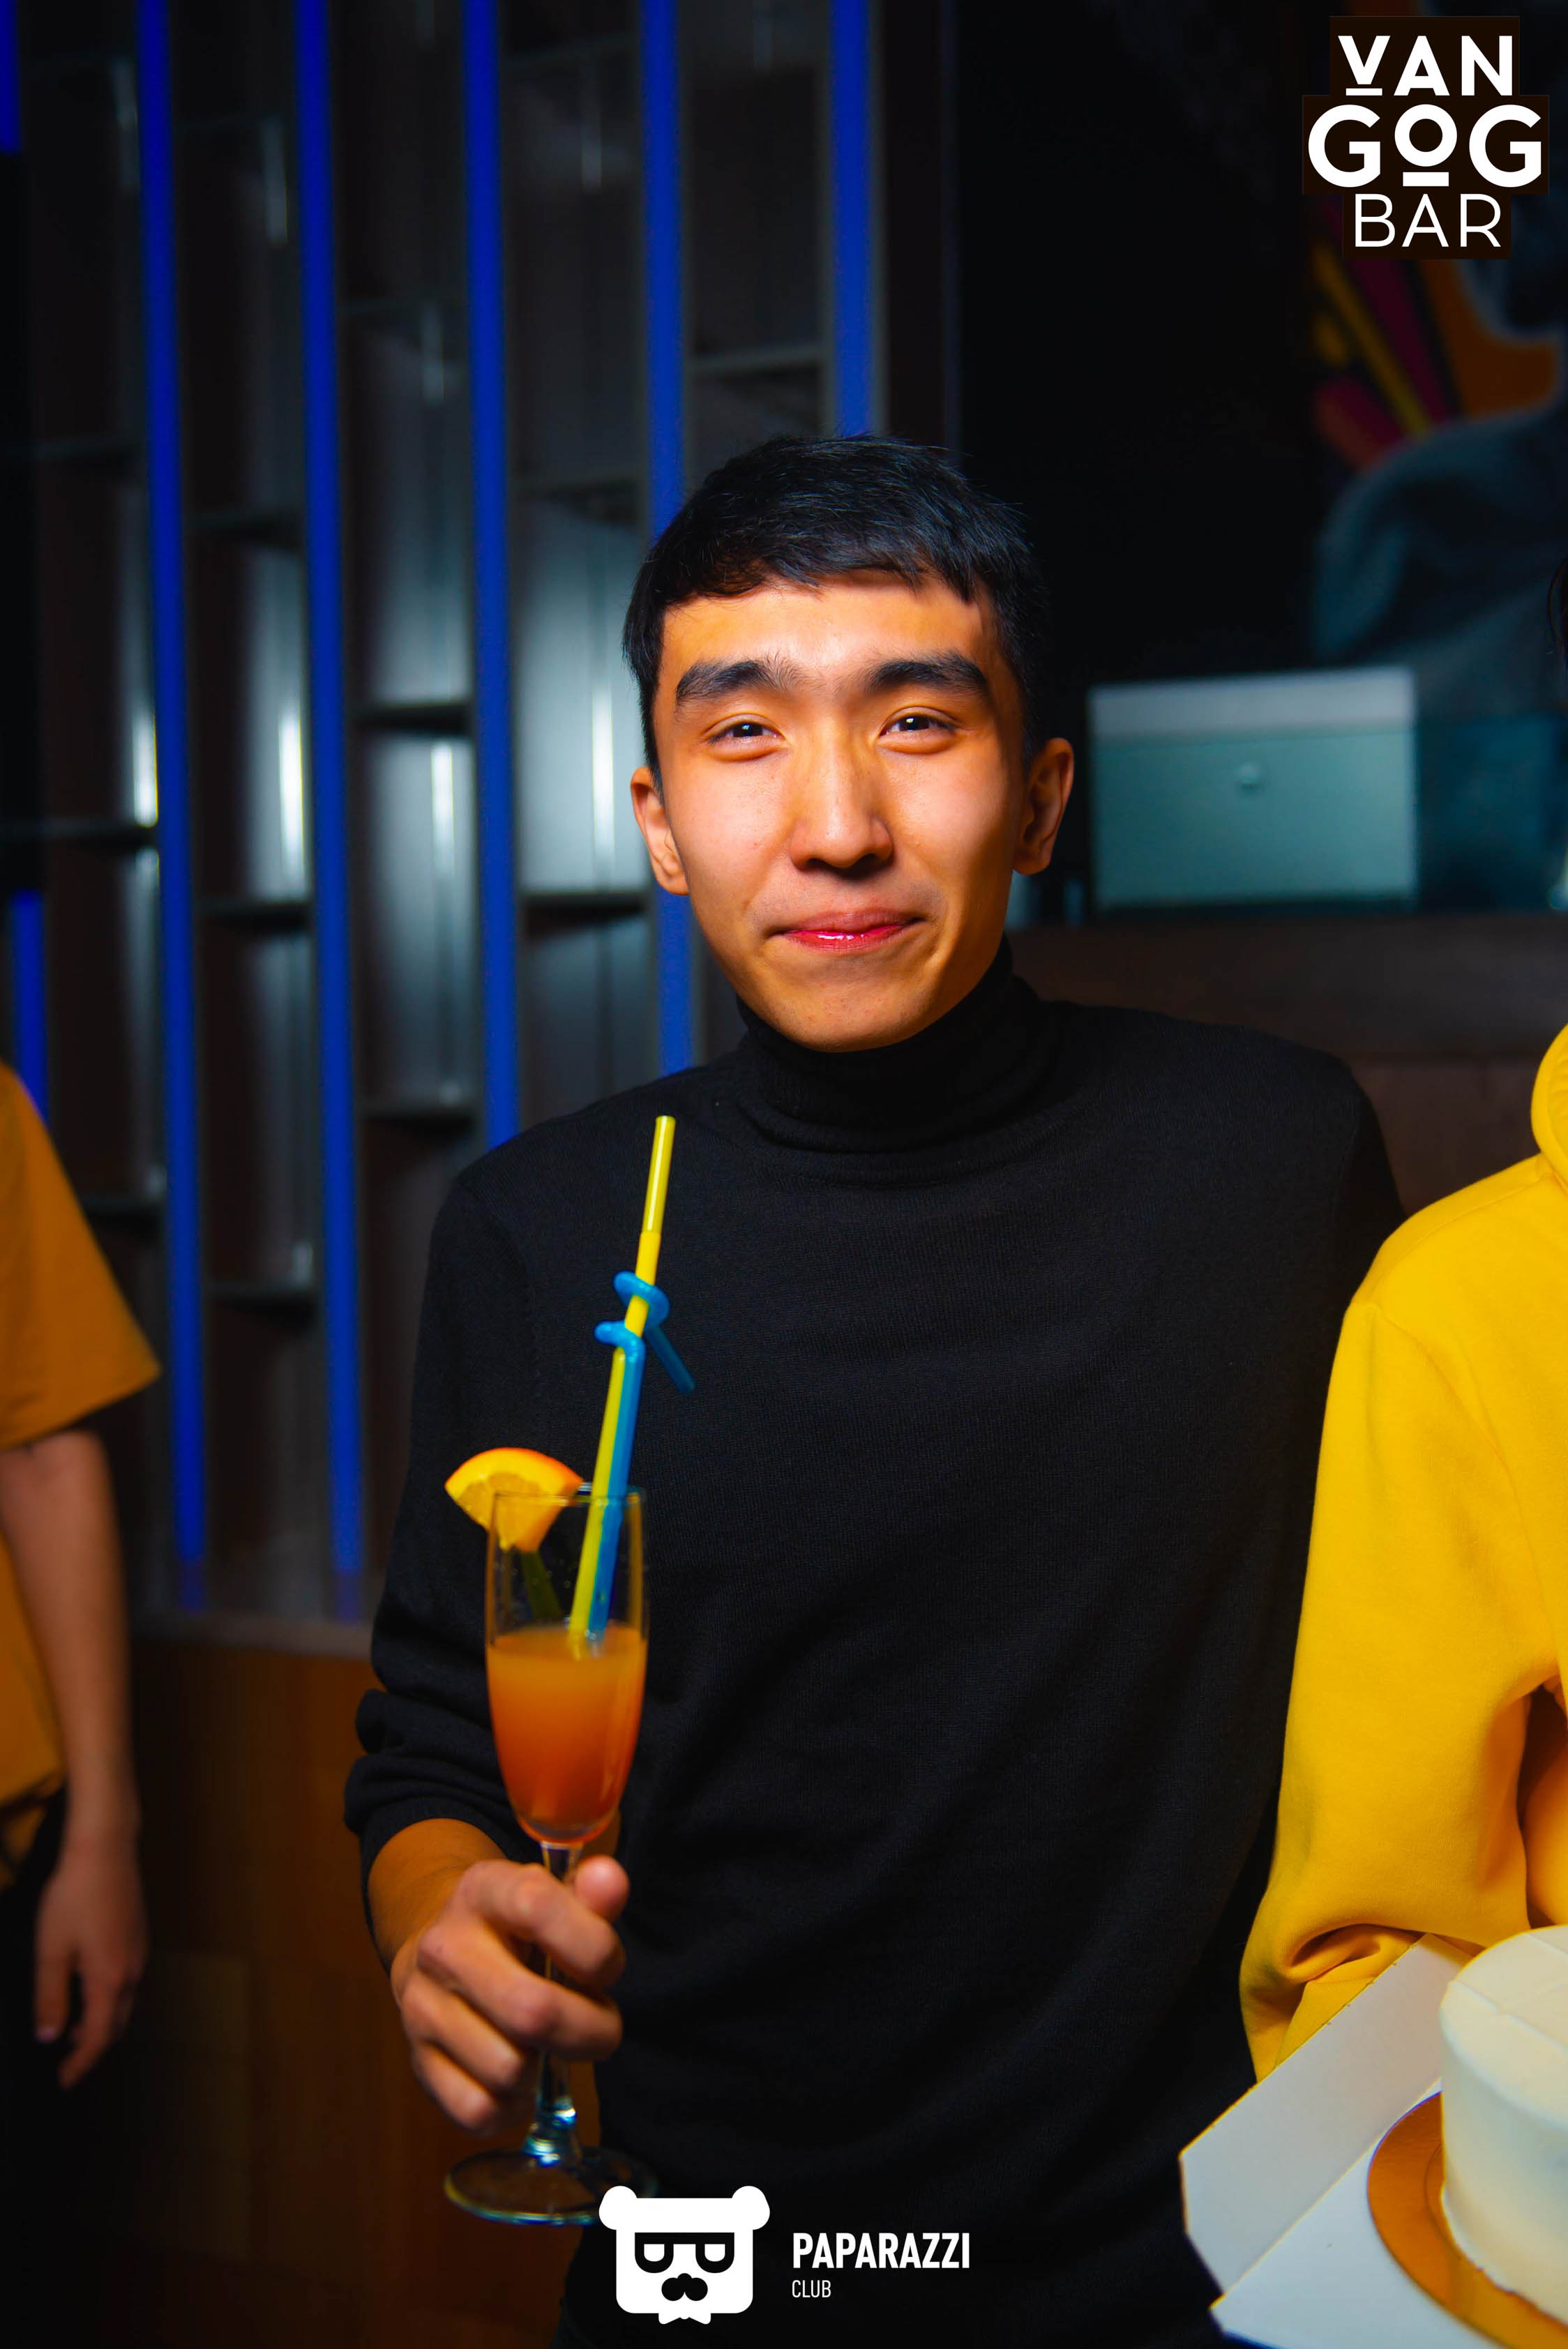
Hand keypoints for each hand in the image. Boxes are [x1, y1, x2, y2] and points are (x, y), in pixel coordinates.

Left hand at [34, 1830, 147, 2088]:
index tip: (63, 2081)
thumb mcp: (51, 1949)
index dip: (80, 2063)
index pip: (99, 2037)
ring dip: (101, 2020)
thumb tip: (49, 2036)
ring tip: (71, 2026)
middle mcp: (132, 1970)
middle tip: (64, 2060)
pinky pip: (127, 1980)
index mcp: (110, 1979)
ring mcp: (139, 1950)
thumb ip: (50, 1996)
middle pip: (117, 2023)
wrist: (105, 1849)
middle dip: (92, 2046)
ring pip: (124, 2001)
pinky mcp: (138, 1934)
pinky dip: (108, 1997)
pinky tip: (86, 1985)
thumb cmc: (74, 1896)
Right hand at [392, 1855, 627, 2132]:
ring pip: (508, 2070)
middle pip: (532, 2011)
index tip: (607, 1967)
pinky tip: (519, 2077)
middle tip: (600, 2025)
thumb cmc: (516, 1932)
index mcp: (483, 1890)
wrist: (439, 1954)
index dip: (593, 1947)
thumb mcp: (554, 1899)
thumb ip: (591, 1896)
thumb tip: (611, 1882)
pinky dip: (511, 2106)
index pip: (537, 1907)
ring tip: (547, 2043)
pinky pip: (478, 2110)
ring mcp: (423, 2006)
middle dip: (590, 2031)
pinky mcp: (417, 2061)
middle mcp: (444, 1946)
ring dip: (546, 2068)